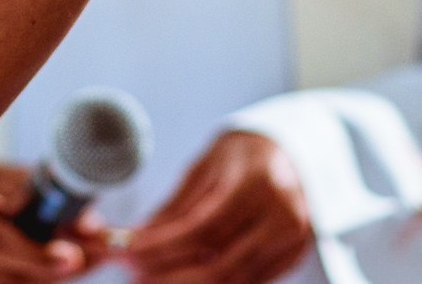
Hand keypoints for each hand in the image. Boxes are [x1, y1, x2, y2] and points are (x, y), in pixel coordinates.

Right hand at [0, 163, 104, 283]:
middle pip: (3, 275)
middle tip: (101, 253)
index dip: (32, 253)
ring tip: (72, 254)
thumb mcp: (3, 179)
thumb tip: (92, 227)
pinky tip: (44, 263)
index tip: (73, 256)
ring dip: (44, 274)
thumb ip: (41, 199)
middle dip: (54, 267)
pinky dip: (24, 278)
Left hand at [123, 132, 311, 283]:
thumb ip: (175, 206)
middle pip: (219, 266)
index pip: (202, 229)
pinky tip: (184, 278)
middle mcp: (282, 215)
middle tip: (133, 276)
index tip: (127, 253)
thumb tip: (137, 239)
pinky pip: (249, 282)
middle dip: (169, 276)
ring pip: (234, 282)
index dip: (161, 248)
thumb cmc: (244, 154)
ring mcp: (293, 240)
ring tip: (152, 280)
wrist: (294, 151)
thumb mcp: (206, 166)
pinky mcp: (294, 257)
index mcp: (257, 182)